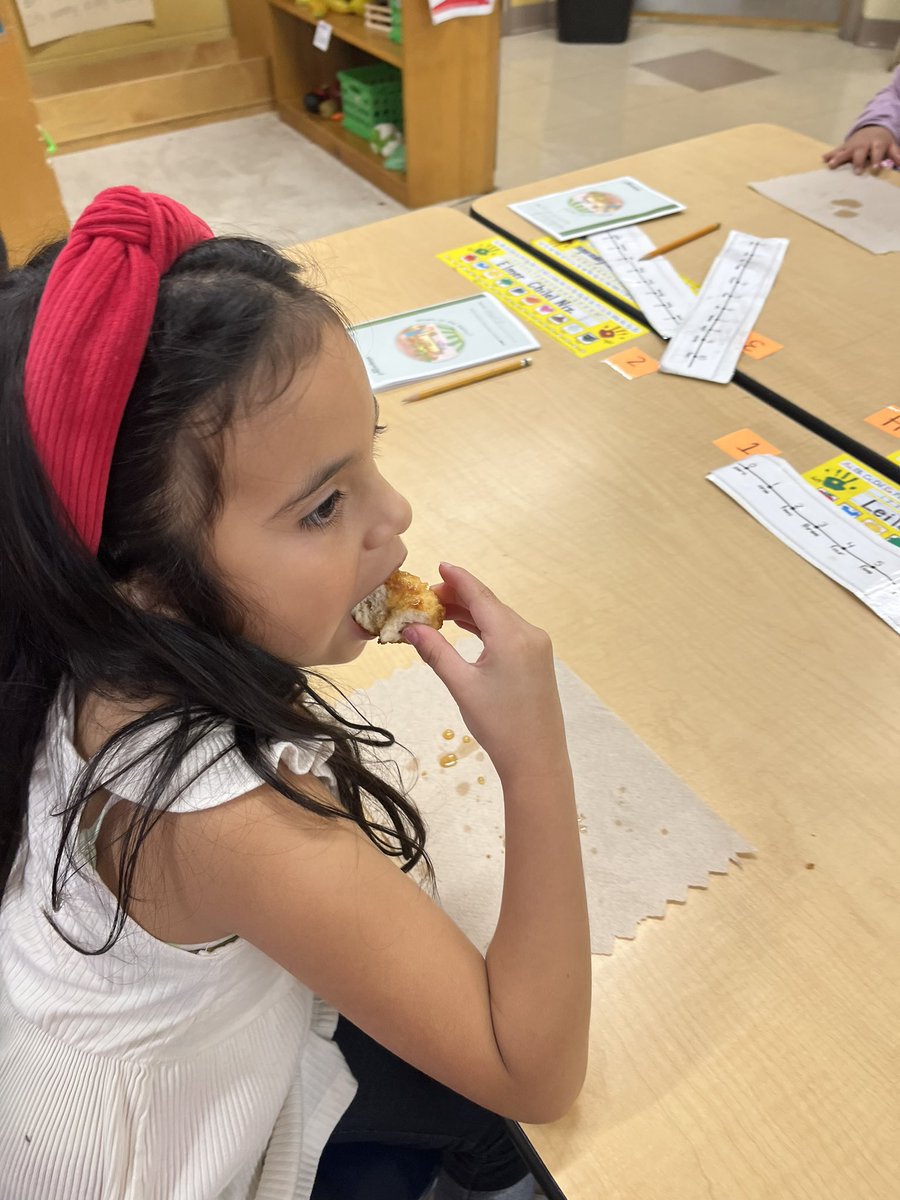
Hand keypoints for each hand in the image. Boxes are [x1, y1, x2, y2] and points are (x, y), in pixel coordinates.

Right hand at [402, 563, 567, 782]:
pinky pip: (508, 632)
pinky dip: (485, 627)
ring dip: (471, 612)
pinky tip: (466, 629)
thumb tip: (410, 628)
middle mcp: (529, 634)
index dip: (458, 579)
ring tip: (440, 613)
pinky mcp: (538, 659)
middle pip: (490, 604)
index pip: (480, 596)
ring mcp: (537, 646)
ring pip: (499, 618)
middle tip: (426, 600)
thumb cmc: (498, 725)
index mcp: (512, 636)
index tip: (438, 566)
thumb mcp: (462, 686)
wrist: (536, 759)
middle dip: (459, 597)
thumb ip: (436, 652)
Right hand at [823, 125, 899, 173]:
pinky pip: (836, 150)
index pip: (877, 150)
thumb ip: (895, 154)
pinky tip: (823, 158)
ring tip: (831, 165)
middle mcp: (863, 143)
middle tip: (857, 171)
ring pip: (845, 151)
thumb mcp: (890, 145)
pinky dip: (830, 154)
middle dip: (858, 161)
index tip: (876, 168)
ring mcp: (852, 145)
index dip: (877, 158)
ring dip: (838, 158)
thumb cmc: (881, 142)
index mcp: (876, 143)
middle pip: (860, 151)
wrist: (872, 127)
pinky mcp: (844, 146)